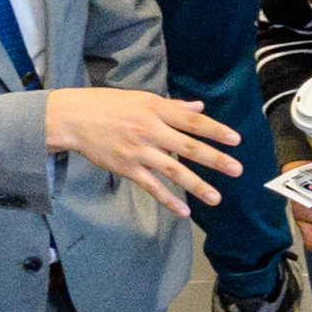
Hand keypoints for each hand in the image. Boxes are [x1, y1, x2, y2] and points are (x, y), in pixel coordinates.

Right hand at [46, 85, 242, 205]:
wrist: (74, 119)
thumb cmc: (108, 105)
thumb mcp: (141, 98)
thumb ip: (173, 106)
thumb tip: (199, 107)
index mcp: (156, 109)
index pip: (192, 121)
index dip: (215, 130)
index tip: (235, 139)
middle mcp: (150, 130)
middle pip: (188, 147)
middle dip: (215, 159)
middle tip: (237, 170)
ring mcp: (139, 151)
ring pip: (173, 170)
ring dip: (196, 185)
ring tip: (216, 198)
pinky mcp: (127, 168)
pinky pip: (152, 186)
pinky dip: (168, 200)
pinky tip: (184, 212)